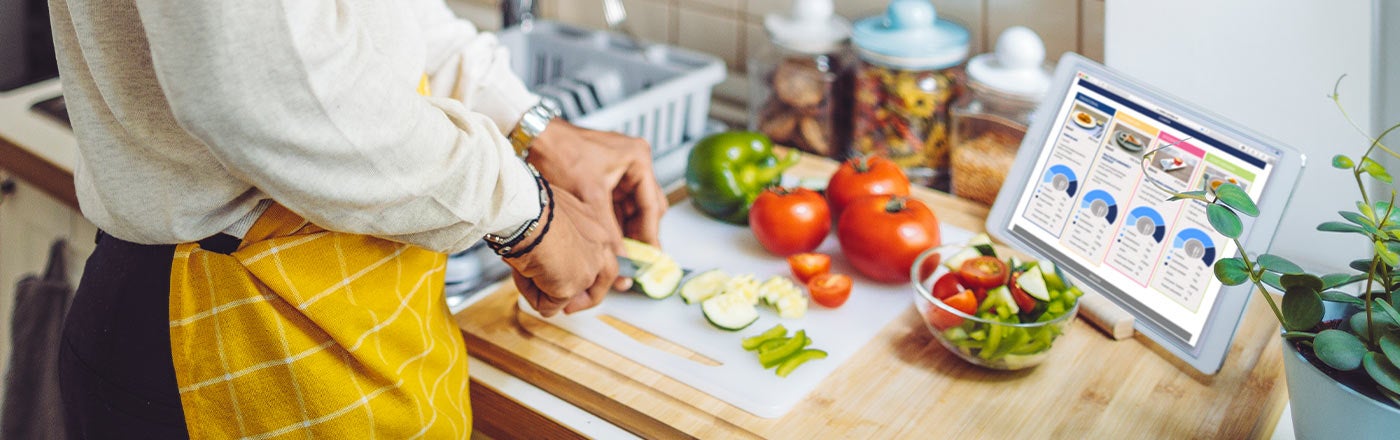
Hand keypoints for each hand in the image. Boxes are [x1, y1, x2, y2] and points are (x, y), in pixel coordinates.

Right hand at [504, 189, 618, 316]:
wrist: (526, 210)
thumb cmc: (529, 203)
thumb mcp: (548, 213)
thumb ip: (554, 232)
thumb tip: (542, 250)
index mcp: (594, 220)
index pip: (602, 249)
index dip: (587, 265)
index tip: (570, 271)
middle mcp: (600, 243)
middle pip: (606, 277)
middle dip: (585, 295)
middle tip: (567, 304)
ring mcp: (589, 267)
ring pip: (574, 295)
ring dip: (549, 293)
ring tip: (527, 275)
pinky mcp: (572, 286)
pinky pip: (548, 305)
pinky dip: (531, 295)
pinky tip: (522, 274)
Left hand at [529, 120, 667, 248]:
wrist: (531, 137)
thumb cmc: (558, 152)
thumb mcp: (589, 198)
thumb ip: (609, 232)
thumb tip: (622, 259)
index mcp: (637, 159)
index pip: (652, 205)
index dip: (650, 235)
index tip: (649, 258)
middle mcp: (632, 161)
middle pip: (645, 207)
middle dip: (639, 233)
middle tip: (634, 258)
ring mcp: (618, 167)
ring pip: (631, 207)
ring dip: (625, 229)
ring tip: (619, 253)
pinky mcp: (603, 174)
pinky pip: (616, 203)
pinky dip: (613, 220)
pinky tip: (607, 238)